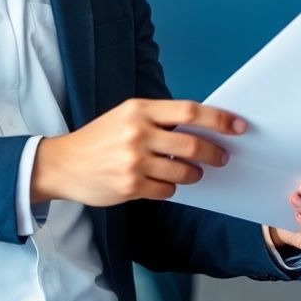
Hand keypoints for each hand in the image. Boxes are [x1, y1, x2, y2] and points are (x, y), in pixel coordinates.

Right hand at [31, 98, 245, 206]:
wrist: (62, 164)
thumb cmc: (101, 138)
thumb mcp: (127, 116)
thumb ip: (160, 119)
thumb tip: (202, 128)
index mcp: (140, 110)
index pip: (190, 111)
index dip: (219, 120)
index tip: (238, 126)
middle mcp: (137, 133)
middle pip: (192, 144)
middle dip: (215, 153)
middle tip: (223, 157)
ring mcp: (133, 161)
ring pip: (183, 171)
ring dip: (194, 174)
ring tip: (192, 172)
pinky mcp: (130, 187)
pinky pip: (167, 190)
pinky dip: (172, 188)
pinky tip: (164, 182)